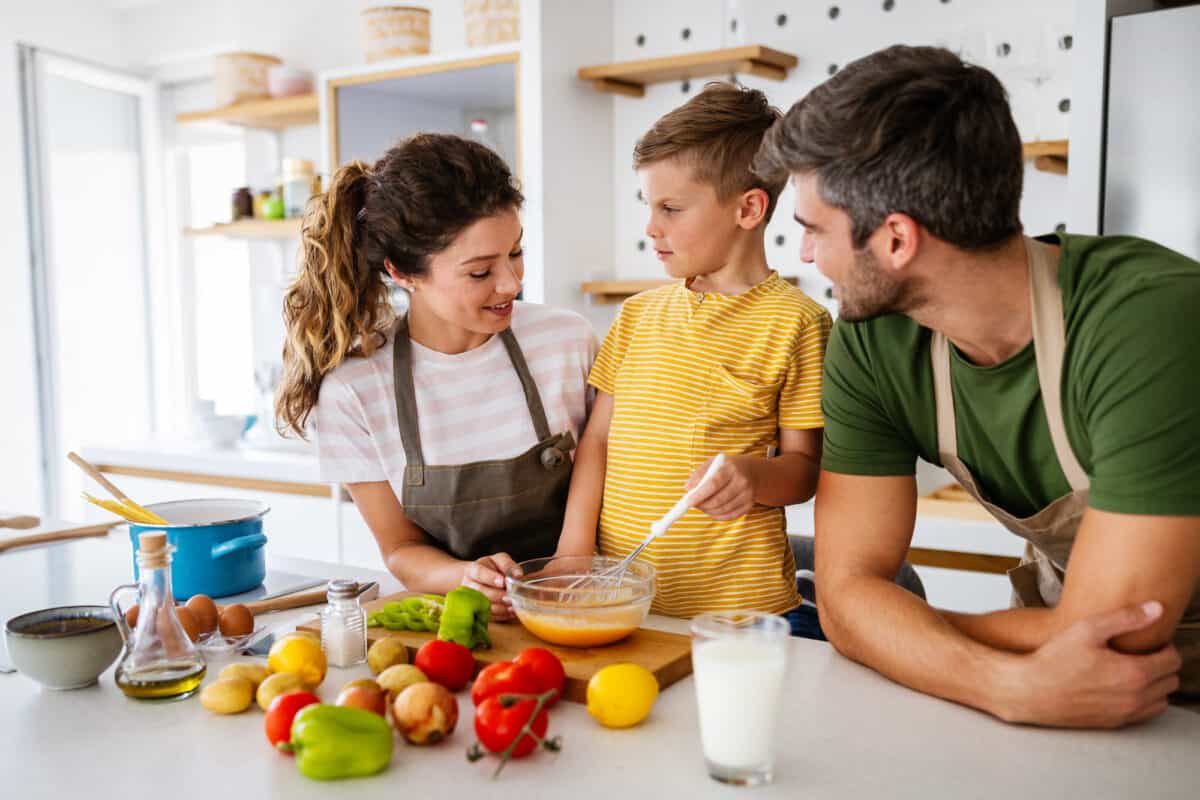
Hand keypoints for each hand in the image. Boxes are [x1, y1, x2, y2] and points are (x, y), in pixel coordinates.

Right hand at [461, 552, 521, 621]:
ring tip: (513, 606)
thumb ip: (508, 565)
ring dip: (499, 607)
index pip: (479, 573)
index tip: (503, 582)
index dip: (491, 578)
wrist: (481, 579)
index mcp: (472, 570)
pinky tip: (511, 612)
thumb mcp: (499, 560)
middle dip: (498, 595)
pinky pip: (487, 616)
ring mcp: (470, 600)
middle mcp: (468, 585)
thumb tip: (518, 575)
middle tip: (511, 597)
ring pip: (483, 606)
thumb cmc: (492, 568)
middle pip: (481, 592)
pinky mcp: (476, 611)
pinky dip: (500, 615)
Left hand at [685, 456, 755, 520]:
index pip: (714, 484)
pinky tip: (712, 510)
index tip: (688, 501)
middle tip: (693, 504)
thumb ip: (699, 474)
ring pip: (724, 510)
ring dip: (708, 511)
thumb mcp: (713, 463)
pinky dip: (718, 516)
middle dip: (703, 505)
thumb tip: (688, 488)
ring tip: (702, 505)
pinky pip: (730, 516)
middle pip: (719, 500)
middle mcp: (742, 481)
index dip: (700, 494)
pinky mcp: (749, 505)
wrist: (752, 472)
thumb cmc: (727, 467)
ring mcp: (748, 495)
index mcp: (731, 468)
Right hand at [1002, 601, 1181, 727]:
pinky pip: (1145, 714)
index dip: (1164, 646)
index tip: (1148, 641)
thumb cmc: (1054, 659)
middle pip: (1171, 681)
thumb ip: (1126, 618)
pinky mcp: (1114, 723)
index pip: (1172, 660)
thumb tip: (1157, 609)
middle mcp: (1135, 697)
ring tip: (1133, 670)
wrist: (1030, 691)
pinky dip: (1143, 700)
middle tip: (1142, 653)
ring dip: (1156, 685)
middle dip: (1162, 665)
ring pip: (1162, 700)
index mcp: (1134, 673)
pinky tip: (1122, 686)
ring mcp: (1125, 713)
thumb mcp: (1088, 629)